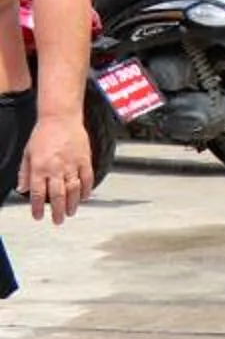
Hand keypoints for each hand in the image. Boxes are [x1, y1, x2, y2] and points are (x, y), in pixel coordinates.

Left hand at [18, 107, 92, 223]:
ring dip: (72, 204)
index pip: (38, 193)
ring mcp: (72, 164)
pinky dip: (87, 189)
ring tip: (71, 212)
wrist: (61, 117)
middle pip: (58, 195)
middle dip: (57, 211)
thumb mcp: (27, 153)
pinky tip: (85, 197)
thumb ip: (24, 173)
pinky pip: (88, 178)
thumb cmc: (43, 133)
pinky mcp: (85, 159)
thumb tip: (22, 189)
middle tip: (58, 220)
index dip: (37, 207)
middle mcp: (56, 168)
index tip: (38, 216)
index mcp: (40, 167)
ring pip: (74, 189)